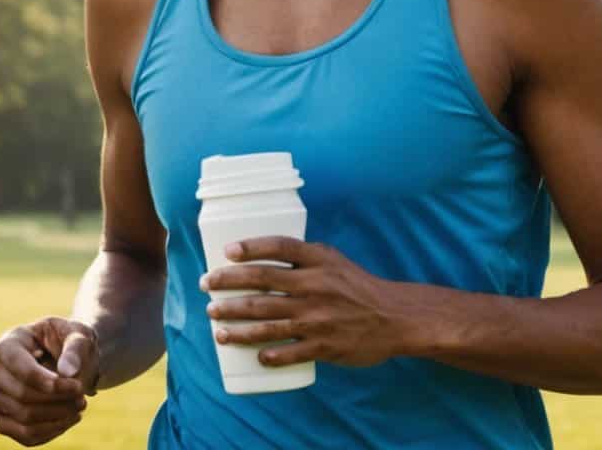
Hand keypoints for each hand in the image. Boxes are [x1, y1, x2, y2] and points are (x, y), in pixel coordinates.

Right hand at [0, 318, 97, 445]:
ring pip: (24, 417)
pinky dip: (52, 430)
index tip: (77, 386)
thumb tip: (68, 371)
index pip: (22, 370)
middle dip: (59, 399)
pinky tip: (70, 418)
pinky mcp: (3, 421)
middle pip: (23, 395)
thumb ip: (75, 348)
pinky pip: (24, 435)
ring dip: (58, 416)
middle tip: (83, 396)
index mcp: (5, 347)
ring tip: (80, 406)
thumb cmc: (68, 341)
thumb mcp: (78, 334)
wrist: (66, 358)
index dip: (49, 382)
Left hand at [201, 238, 401, 369]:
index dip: (251, 247)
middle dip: (228, 286)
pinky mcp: (323, 345)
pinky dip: (269, 354)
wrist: (394, 317)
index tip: (227, 252)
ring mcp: (318, 318)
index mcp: (321, 261)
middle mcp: (316, 286)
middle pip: (262, 284)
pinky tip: (256, 355)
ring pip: (266, 322)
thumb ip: (304, 260)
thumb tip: (260, 260)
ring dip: (235, 326)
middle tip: (207, 287)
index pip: (279, 247)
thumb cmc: (359, 288)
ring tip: (216, 327)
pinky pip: (288, 352)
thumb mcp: (336, 263)